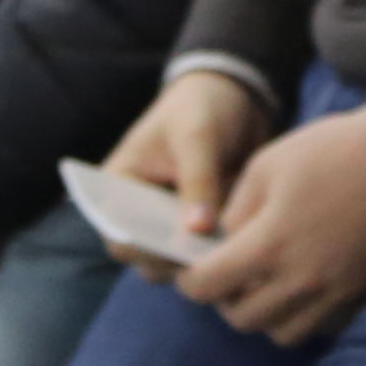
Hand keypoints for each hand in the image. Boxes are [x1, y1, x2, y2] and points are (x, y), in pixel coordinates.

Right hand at [101, 68, 273, 258]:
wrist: (233, 99)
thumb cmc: (200, 109)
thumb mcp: (198, 137)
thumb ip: (197, 181)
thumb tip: (197, 231)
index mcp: (118, 190)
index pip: (120, 239)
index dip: (146, 252)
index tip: (182, 245)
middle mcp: (139, 215)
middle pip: (149, 262)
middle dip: (180, 262)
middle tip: (216, 253)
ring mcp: (171, 226)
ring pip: (180, 266)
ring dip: (205, 263)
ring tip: (235, 246)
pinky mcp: (201, 231)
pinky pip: (208, 257)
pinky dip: (224, 255)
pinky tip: (248, 242)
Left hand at [176, 104, 365, 346]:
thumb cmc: (330, 150)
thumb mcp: (266, 165)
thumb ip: (236, 210)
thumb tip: (222, 240)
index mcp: (268, 244)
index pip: (209, 286)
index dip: (190, 281)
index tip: (191, 268)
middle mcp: (299, 279)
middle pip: (242, 319)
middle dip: (224, 300)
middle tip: (226, 275)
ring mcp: (332, 290)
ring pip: (279, 333)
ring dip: (262, 315)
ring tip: (262, 284)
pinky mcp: (357, 290)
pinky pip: (316, 326)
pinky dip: (298, 316)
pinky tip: (297, 287)